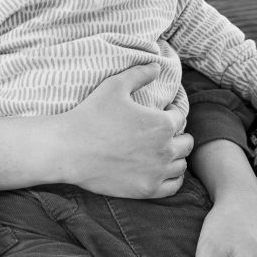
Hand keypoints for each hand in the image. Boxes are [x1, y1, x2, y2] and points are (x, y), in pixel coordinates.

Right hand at [58, 63, 192, 198]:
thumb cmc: (91, 115)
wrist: (69, 150)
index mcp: (162, 123)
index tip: (160, 113)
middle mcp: (166, 149)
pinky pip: (174, 186)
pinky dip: (172, 178)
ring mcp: (157, 172)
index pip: (180, 117)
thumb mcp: (114, 86)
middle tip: (160, 133)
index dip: (170, 112)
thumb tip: (157, 67)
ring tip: (160, 151)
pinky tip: (160, 170)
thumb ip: (139, 74)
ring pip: (182, 164)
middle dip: (176, 135)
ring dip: (175, 156)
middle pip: (186, 142)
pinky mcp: (147, 189)